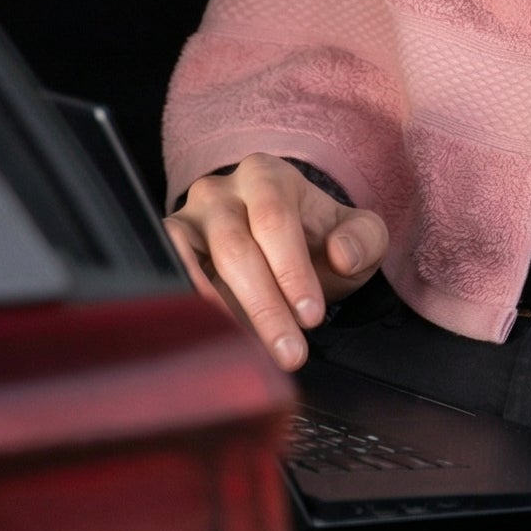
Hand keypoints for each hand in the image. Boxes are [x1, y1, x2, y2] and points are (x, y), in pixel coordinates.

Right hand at [166, 152, 388, 370]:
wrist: (287, 245)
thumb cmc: (319, 239)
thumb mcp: (358, 234)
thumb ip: (363, 239)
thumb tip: (342, 254)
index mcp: (267, 176)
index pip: (274, 220)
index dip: (292, 271)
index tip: (311, 316)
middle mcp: (220, 191)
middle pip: (236, 249)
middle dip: (265, 307)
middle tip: (290, 352)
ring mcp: (188, 218)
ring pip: (197, 265)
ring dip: (224, 316)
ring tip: (250, 354)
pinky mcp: (167, 246)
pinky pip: (168, 273)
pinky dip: (187, 307)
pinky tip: (210, 338)